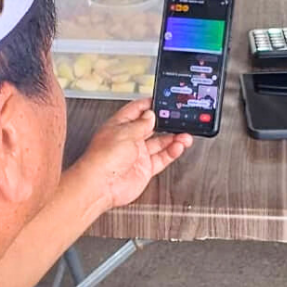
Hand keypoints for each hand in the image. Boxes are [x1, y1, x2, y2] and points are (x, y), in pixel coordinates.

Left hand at [72, 99, 192, 210]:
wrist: (101, 186)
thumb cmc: (103, 158)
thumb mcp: (125, 133)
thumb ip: (141, 124)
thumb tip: (151, 115)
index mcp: (119, 126)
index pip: (136, 110)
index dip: (150, 104)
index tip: (163, 100)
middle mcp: (128, 139)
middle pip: (151, 127)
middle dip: (165, 122)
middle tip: (179, 118)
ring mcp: (137, 154)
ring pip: (159, 143)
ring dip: (173, 138)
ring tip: (185, 134)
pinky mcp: (144, 168)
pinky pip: (162, 158)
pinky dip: (172, 152)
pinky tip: (178, 146)